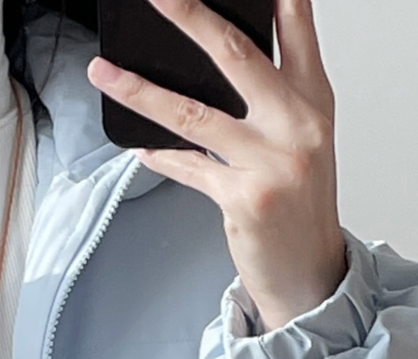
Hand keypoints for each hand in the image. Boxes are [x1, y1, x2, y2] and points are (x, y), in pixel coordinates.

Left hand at [88, 0, 347, 332]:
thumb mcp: (299, 136)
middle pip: (235, 53)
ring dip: (141, 90)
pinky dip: (162, 156)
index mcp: (313, 98)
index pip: (296, 25)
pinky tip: (140, 146)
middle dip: (189, 15)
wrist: (310, 274)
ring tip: (104, 72)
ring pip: (194, 113)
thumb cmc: (300, 202)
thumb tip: (211, 54)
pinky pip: (189, 167)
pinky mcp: (244, 199)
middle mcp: (296, 124)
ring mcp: (270, 162)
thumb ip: (269, 92)